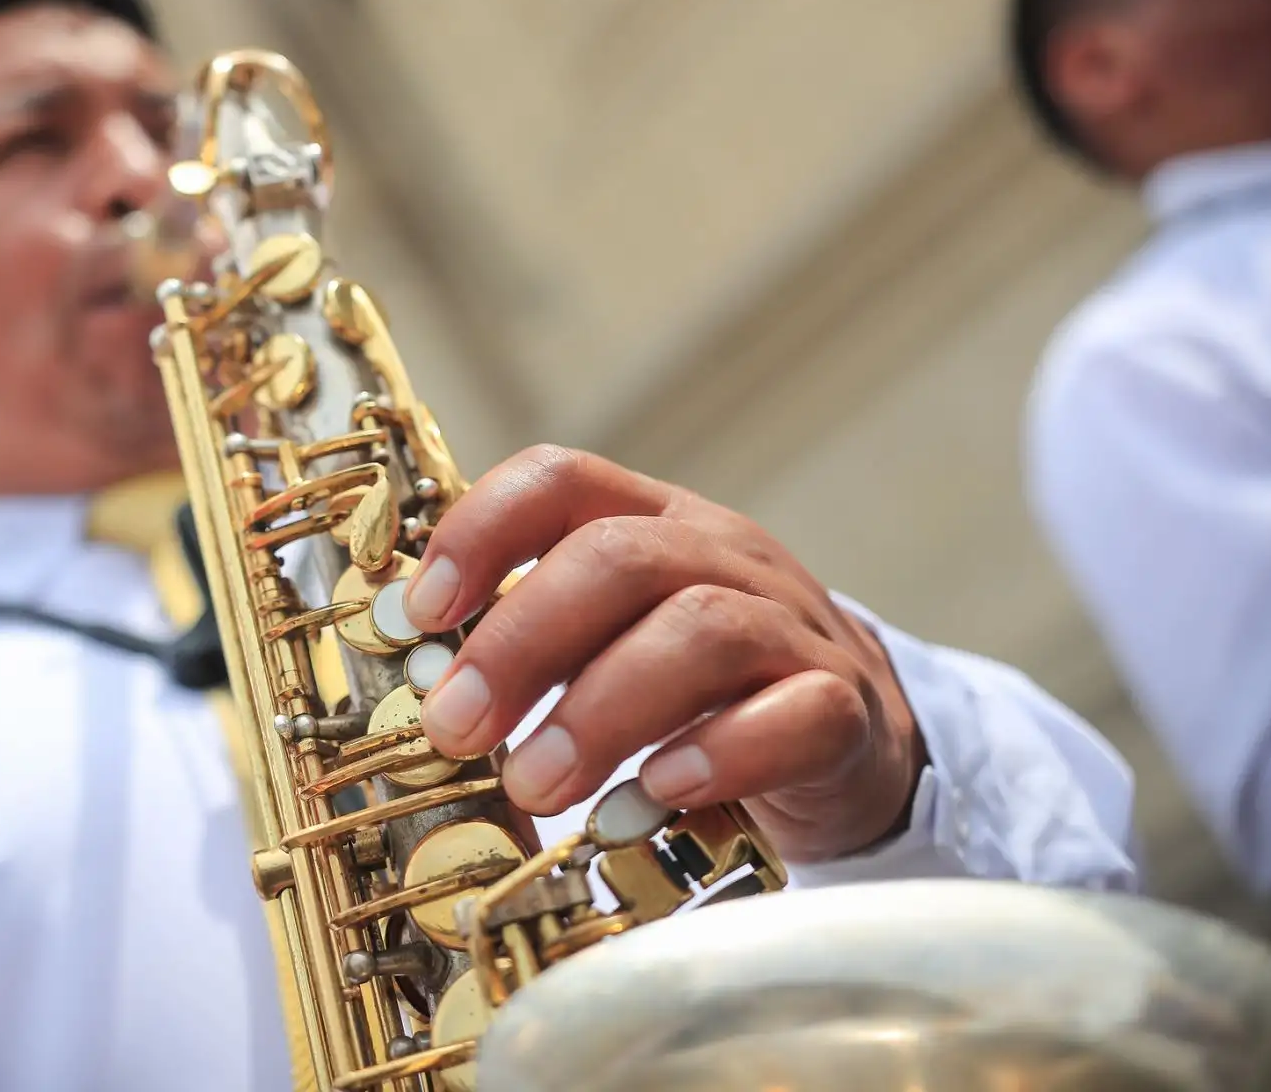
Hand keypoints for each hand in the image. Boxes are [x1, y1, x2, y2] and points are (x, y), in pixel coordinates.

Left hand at [402, 445, 925, 864]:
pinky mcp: (843, 710)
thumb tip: (418, 691)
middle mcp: (722, 557)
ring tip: (537, 783)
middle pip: (618, 558)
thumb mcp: (611, 642)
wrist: (851, 739)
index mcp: (652, 523)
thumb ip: (531, 649)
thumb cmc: (698, 690)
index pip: (561, 479)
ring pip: (701, 631)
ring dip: (600, 710)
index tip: (423, 613)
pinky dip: (719, 752)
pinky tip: (657, 792)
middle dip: (521, 642)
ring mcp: (790, 628)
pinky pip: (795, 715)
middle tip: (458, 728)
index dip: (481, 530)